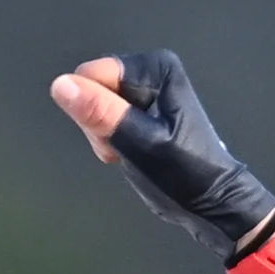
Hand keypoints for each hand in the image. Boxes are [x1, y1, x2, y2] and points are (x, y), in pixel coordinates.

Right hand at [49, 52, 274, 258]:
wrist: (213, 204)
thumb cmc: (185, 175)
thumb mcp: (141, 144)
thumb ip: (102, 113)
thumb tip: (61, 85)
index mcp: (157, 69)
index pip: (91, 75)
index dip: (97, 109)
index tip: (125, 135)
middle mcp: (151, 72)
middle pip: (90, 89)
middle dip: (101, 122)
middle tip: (129, 147)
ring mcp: (144, 92)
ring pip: (92, 106)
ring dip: (105, 134)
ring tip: (133, 153)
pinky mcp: (139, 111)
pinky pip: (103, 119)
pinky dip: (111, 139)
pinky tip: (131, 153)